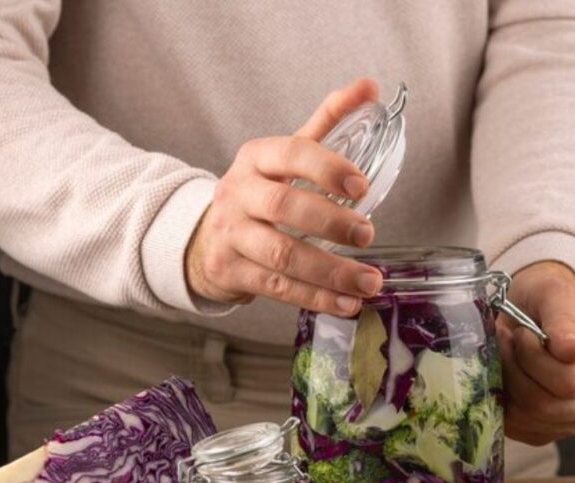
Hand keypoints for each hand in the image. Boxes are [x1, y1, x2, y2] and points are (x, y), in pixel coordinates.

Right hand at [185, 78, 383, 315]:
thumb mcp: (286, 154)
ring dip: (331, 272)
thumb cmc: (259, 193)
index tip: (362, 186)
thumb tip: (370, 87)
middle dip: (331, 222)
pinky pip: (278, 288)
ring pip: (283, 255)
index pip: (290, 153)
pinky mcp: (231, 271)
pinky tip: (347, 303)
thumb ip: (328, 121)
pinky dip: (316, 298)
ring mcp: (231, 234)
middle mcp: (239, 193)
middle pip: (284, 206)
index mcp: (257, 158)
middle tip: (368, 235)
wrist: (204, 237)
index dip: (327, 168)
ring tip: (370, 281)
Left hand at [497, 261, 574, 445]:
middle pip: (547, 404)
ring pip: (528, 417)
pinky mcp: (545, 432)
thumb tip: (573, 352)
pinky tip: (503, 374)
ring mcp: (573, 421)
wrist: (534, 313)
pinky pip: (517, 427)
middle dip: (516, 370)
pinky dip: (500, 401)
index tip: (522, 332)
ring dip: (505, 382)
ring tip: (503, 352)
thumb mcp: (557, 295)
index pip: (570, 382)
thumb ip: (564, 320)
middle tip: (505, 340)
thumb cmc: (549, 300)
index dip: (535, 359)